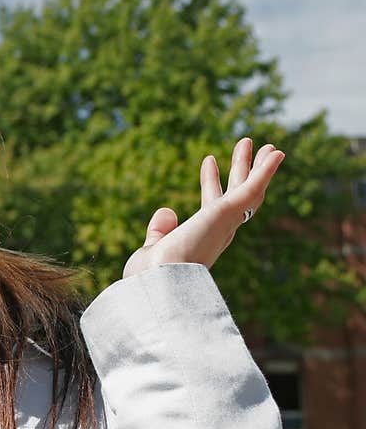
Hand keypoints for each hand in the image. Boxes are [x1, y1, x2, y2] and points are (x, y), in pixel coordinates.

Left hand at [122, 137, 284, 278]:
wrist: (158, 285)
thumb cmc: (152, 278)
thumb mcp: (153, 249)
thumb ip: (160, 232)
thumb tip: (167, 211)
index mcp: (203, 239)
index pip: (212, 205)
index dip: (211, 182)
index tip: (209, 160)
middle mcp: (219, 232)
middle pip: (237, 195)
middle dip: (241, 170)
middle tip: (248, 146)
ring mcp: (225, 224)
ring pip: (249, 191)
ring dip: (256, 166)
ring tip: (258, 143)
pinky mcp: (228, 214)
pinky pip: (252, 189)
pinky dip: (266, 171)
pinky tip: (276, 153)